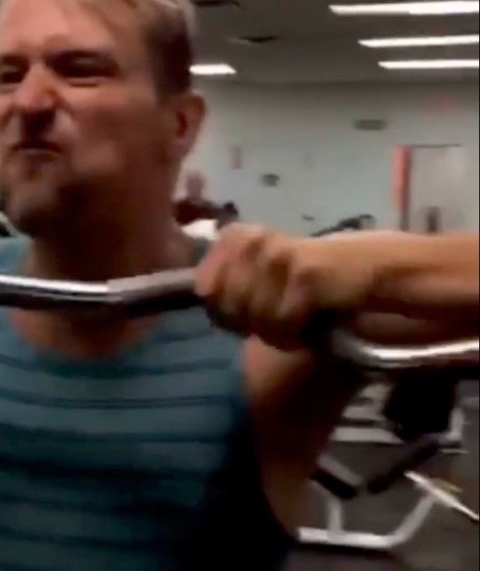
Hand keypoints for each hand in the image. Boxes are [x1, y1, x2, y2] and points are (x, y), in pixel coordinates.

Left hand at [194, 224, 376, 349]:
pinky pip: (282, 323)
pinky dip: (296, 334)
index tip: (249, 309)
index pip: (203, 290)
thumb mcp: (257, 278)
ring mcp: (276, 256)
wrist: (369, 271)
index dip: (224, 311)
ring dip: (277, 330)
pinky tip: (313, 321)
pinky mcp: (304, 274)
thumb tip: (200, 297)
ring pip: (254, 319)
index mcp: (234, 237)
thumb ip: (224, 286)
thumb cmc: (306, 282)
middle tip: (278, 314)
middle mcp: (252, 240)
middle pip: (226, 308)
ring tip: (297, 316)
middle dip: (250, 323)